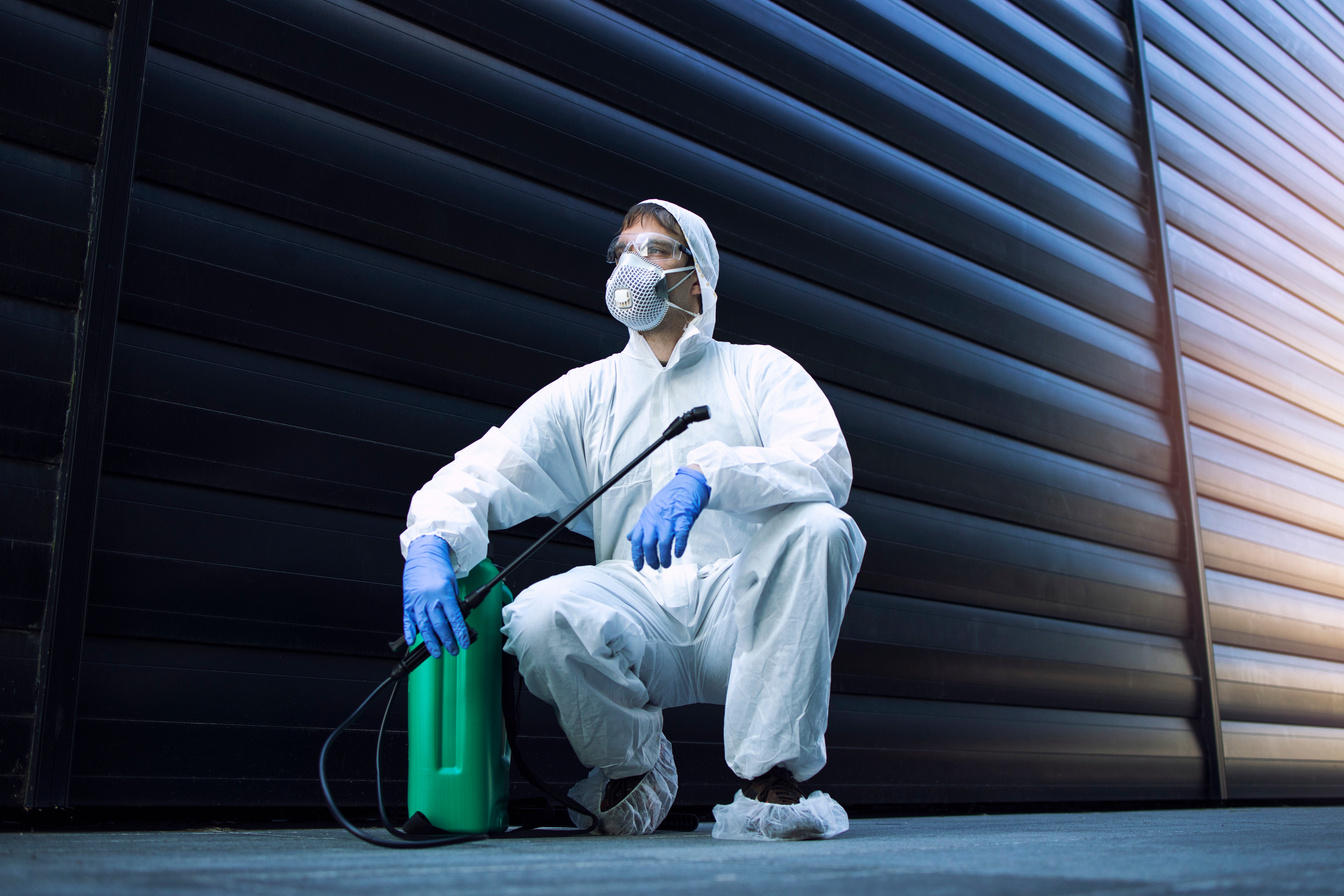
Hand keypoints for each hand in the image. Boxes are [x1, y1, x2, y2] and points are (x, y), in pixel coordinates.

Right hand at [402, 536, 470, 657]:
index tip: (463, 644)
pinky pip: (408, 621)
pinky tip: (413, 642)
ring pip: (424, 627)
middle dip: (447, 641)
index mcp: (444, 594)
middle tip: (453, 650)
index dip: (459, 634)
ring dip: (430, 642)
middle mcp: (430, 599)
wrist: (423, 554)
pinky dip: (409, 632)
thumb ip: (453, 602)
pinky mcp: (407, 602)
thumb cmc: (438, 567)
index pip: (455, 619)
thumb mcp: (451, 584)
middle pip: (440, 626)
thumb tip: (456, 619)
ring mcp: (417, 602)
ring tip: (436, 652)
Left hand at [627, 467, 710, 570]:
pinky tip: (678, 553)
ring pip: (663, 544)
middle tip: (655, 567)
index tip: (639, 566)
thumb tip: (630, 537)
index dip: (637, 556)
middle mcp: (655, 519)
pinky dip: (679, 548)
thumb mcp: (651, 510)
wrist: (687, 484)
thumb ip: (640, 525)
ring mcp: (669, 519)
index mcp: (646, 518)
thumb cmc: (670, 498)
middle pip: (648, 544)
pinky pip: (680, 537)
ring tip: (667, 564)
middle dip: (651, 559)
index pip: (636, 540)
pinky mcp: (683, 519)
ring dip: (665, 558)